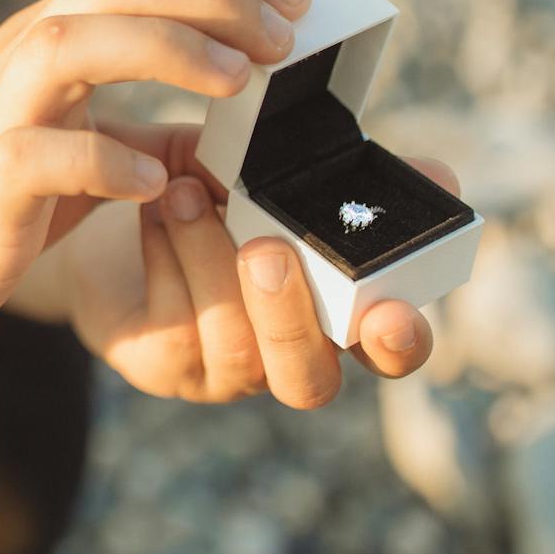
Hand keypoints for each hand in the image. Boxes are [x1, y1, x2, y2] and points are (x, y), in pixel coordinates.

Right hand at [0, 0, 312, 343]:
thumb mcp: (73, 151)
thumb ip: (146, 132)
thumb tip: (238, 134)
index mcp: (45, 42)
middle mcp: (16, 61)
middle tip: (286, 34)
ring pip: (67, 44)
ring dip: (163, 48)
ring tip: (238, 80)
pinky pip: (32, 156)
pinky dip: (99, 161)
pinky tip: (150, 183)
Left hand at [67, 127, 459, 406]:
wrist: (114, 214)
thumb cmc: (214, 195)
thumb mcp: (274, 180)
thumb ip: (346, 185)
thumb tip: (440, 175)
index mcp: (334, 316)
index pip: (388, 352)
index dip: (399, 342)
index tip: (393, 311)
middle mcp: (285, 358)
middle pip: (309, 378)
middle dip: (290, 315)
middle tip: (266, 250)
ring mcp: (223, 372)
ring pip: (234, 346)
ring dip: (209, 261)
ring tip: (184, 193)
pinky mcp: (161, 365)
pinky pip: (172, 327)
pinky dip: (165, 257)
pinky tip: (155, 210)